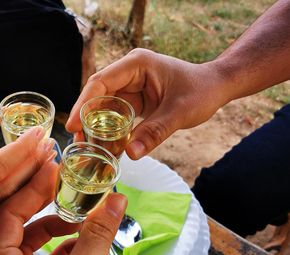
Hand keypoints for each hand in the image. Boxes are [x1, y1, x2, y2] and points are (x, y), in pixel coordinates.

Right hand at [66, 48, 228, 158]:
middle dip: (85, 119)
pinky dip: (109, 130)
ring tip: (86, 148)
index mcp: (136, 64)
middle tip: (77, 142)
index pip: (101, 82)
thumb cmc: (201, 90)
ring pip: (103, 106)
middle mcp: (128, 72)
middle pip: (97, 95)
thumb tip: (130, 154)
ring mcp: (129, 86)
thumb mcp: (179, 112)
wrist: (216, 87)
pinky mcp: (133, 99)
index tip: (73, 126)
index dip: (83, 104)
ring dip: (95, 126)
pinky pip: (115, 115)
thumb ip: (155, 132)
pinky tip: (104, 147)